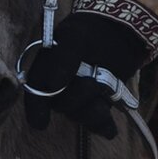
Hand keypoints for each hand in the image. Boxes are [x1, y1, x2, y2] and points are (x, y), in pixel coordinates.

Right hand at [24, 13, 147, 137]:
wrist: (121, 29)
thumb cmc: (92, 30)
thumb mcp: (75, 37)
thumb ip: (62, 60)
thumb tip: (52, 86)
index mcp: (47, 68)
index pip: (36, 91)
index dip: (36, 109)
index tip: (41, 123)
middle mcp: (59, 85)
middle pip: (61, 105)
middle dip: (76, 99)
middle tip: (93, 83)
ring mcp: (79, 95)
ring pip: (79, 114)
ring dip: (92, 112)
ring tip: (104, 97)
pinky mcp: (97, 102)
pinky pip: (97, 121)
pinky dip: (104, 126)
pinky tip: (111, 129)